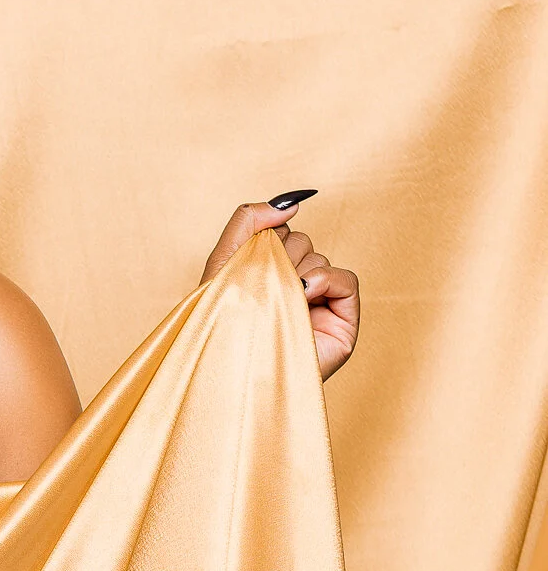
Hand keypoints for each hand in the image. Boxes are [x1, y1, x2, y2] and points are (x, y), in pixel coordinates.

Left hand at [200, 196, 359, 379]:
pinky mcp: (342, 323)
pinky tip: (304, 295)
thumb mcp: (224, 260)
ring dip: (296, 274)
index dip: (263, 241)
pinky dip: (326, 280)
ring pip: (320, 258)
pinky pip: (347, 279)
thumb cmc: (224, 323)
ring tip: (279, 303)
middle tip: (263, 289)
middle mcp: (294, 289)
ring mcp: (319, 306)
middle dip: (279, 258)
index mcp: (267, 276)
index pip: (278, 233)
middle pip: (301, 241)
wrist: (232, 367)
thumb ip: (249, 218)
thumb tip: (292, 202)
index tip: (248, 263)